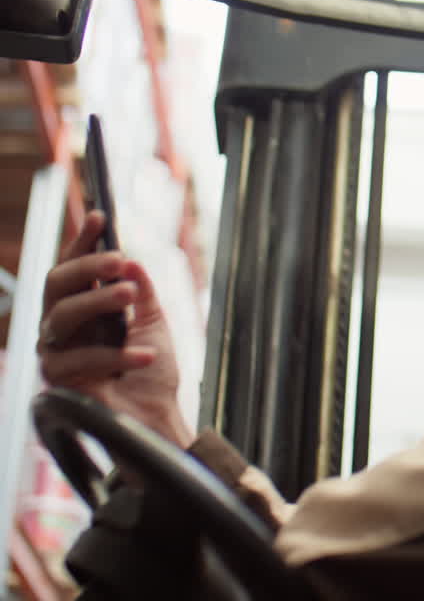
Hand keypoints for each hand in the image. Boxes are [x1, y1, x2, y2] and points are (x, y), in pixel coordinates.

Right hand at [38, 211, 193, 447]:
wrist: (157, 418)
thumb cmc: (152, 373)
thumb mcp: (154, 323)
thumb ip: (142, 292)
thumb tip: (131, 261)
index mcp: (84, 309)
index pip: (75, 269)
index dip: (83, 242)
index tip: (100, 216)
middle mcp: (62, 327)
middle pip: (57, 284)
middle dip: (87, 267)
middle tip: (120, 260)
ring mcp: (55, 353)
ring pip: (61, 315)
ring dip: (98, 301)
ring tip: (130, 295)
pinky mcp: (58, 381)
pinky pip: (81, 359)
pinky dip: (117, 353)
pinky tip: (146, 354)